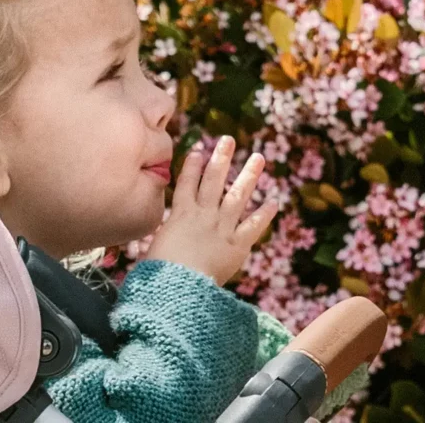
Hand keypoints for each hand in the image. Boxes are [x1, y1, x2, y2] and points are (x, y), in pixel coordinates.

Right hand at [144, 136, 281, 284]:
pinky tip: (274, 201)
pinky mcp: (237, 245)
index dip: (192, 166)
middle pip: (213, 181)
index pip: (186, 184)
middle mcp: (203, 215)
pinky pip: (254, 226)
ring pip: (237, 196)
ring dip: (249, 175)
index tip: (198, 151)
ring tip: (258, 157)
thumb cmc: (160, 272)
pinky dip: (264, 214)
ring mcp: (222, 227)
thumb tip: (150, 248)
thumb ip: (159, 243)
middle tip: (229, 140)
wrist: (179, 285)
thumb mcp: (153, 251)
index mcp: (180, 215)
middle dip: (221, 158)